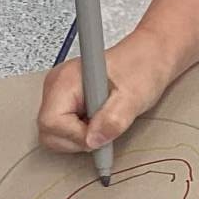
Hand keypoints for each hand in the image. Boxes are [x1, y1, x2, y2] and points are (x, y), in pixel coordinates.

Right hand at [37, 27, 178, 155]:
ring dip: (80, 138)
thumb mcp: (133, 97)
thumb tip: (93, 141)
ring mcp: (59, 93)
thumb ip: (113, 120)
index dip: (76, 136)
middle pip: (48, 131)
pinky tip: (99, 121)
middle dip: (77, 140)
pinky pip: (63, 129)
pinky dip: (81, 133)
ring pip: (54, 134)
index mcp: (66, 79)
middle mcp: (57, 85)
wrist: (151, 57)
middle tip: (104, 130)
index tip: (101, 133)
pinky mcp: (66, 101)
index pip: (51, 122)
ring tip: (104, 122)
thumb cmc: (143, 68)